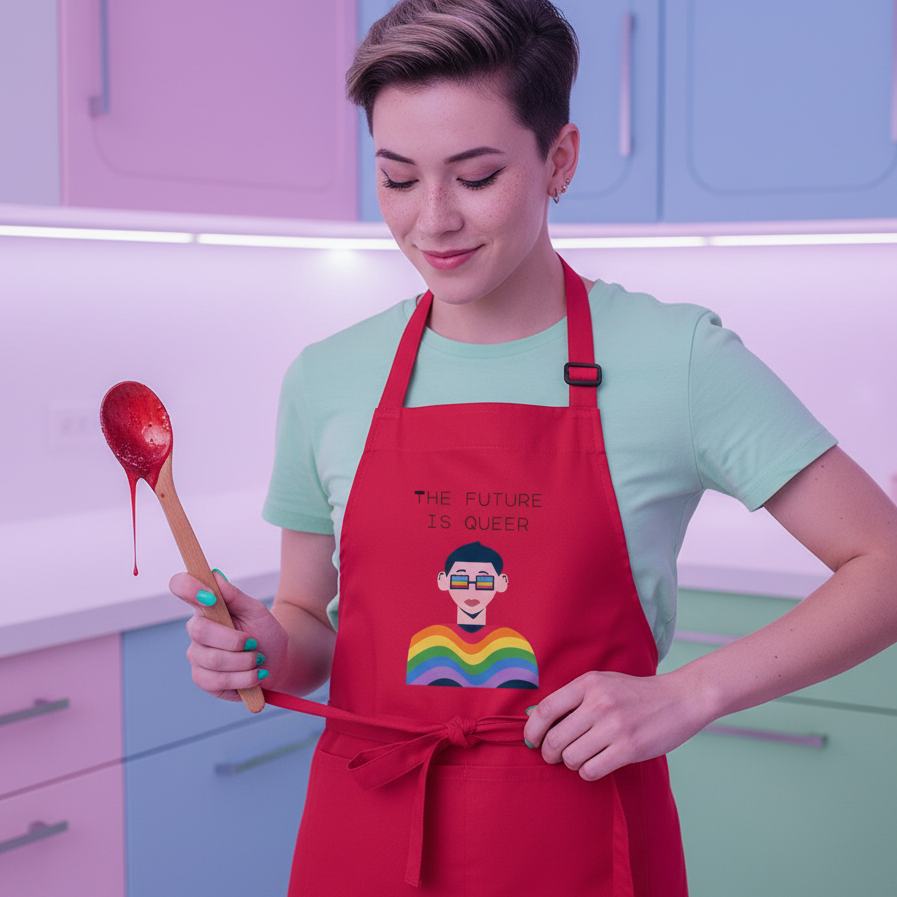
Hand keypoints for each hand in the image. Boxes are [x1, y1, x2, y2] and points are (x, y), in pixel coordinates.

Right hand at [169, 571, 288, 701]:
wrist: (277, 663)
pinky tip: (254, 675)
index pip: (181, 587)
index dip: (188, 587)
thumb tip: (215, 575)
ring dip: (244, 661)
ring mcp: (197, 655)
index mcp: (207, 607)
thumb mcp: (257, 611)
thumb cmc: (265, 634)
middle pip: (200, 631)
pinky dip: (243, 678)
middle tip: (254, 643)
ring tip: (258, 660)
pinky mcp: (202, 679)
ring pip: (212, 660)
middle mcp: (197, 630)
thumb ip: (235, 595)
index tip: (211, 597)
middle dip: (235, 640)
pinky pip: (215, 681)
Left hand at [522, 670, 705, 780]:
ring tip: (581, 757)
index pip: (545, 710)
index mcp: (588, 683)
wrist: (679, 699)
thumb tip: (534, 718)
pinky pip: (591, 770)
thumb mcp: (601, 684)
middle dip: (549, 753)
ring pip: (571, 757)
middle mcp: (599, 703)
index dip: (532, 730)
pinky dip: (587, 772)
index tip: (531, 741)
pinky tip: (595, 764)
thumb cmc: (634, 694)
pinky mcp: (629, 748)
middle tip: (554, 756)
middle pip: (555, 738)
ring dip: (571, 763)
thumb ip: (571, 698)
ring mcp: (614, 726)